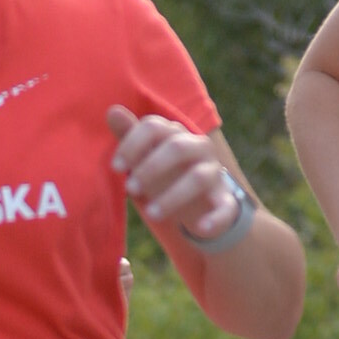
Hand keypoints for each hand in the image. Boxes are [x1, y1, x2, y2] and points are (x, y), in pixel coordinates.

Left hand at [106, 104, 244, 242]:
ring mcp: (215, 173)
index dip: (132, 144)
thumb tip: (112, 111)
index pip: (154, 126)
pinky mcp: (226, 200)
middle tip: (130, 189)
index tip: (116, 167)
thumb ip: (130, 136)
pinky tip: (201, 228)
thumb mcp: (144, 159)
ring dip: (172, 196)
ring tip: (151, 214)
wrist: (198, 205)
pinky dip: (216, 219)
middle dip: (151, 167)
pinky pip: (226, 208)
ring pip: (198, 177)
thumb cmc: (164, 176)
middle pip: (177, 147)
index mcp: (175, 134)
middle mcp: (198, 148)